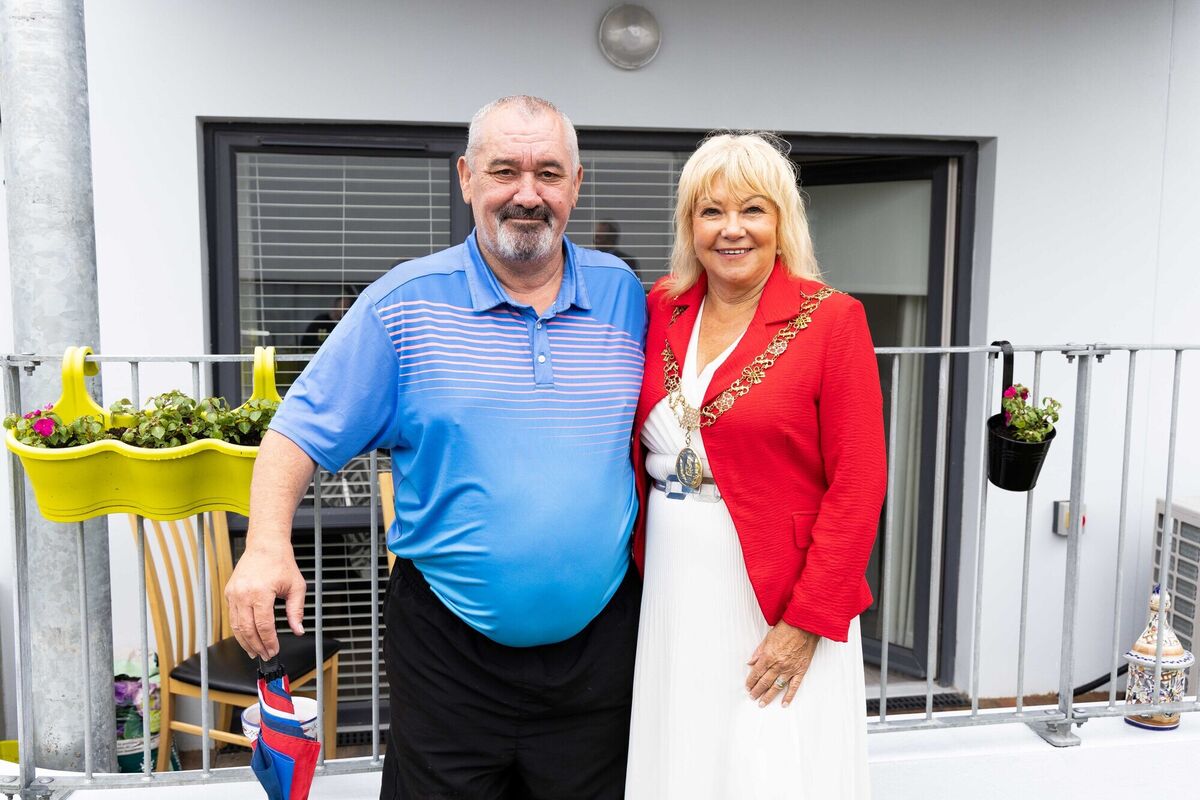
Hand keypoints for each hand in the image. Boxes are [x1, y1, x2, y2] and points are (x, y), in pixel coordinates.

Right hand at [225, 543, 306, 659]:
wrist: (265, 545)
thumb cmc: (281, 562)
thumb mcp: (296, 587)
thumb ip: (296, 611)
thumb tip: (298, 630)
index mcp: (260, 592)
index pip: (263, 626)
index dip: (269, 642)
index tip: (274, 651)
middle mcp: (243, 594)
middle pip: (247, 630)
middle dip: (257, 646)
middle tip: (265, 656)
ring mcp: (234, 593)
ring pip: (236, 626)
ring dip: (245, 642)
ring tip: (254, 652)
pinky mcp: (229, 592)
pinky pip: (232, 616)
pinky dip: (239, 630)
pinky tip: (246, 638)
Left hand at [745, 621, 819, 707]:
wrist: (805, 625)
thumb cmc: (787, 628)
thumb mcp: (768, 638)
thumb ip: (758, 652)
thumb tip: (750, 662)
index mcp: (768, 656)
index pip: (756, 673)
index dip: (751, 681)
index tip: (748, 687)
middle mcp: (778, 665)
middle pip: (765, 682)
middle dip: (757, 691)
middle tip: (752, 697)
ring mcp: (790, 669)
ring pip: (777, 686)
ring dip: (769, 696)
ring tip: (762, 703)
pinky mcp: (800, 670)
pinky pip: (794, 686)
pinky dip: (789, 696)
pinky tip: (784, 703)